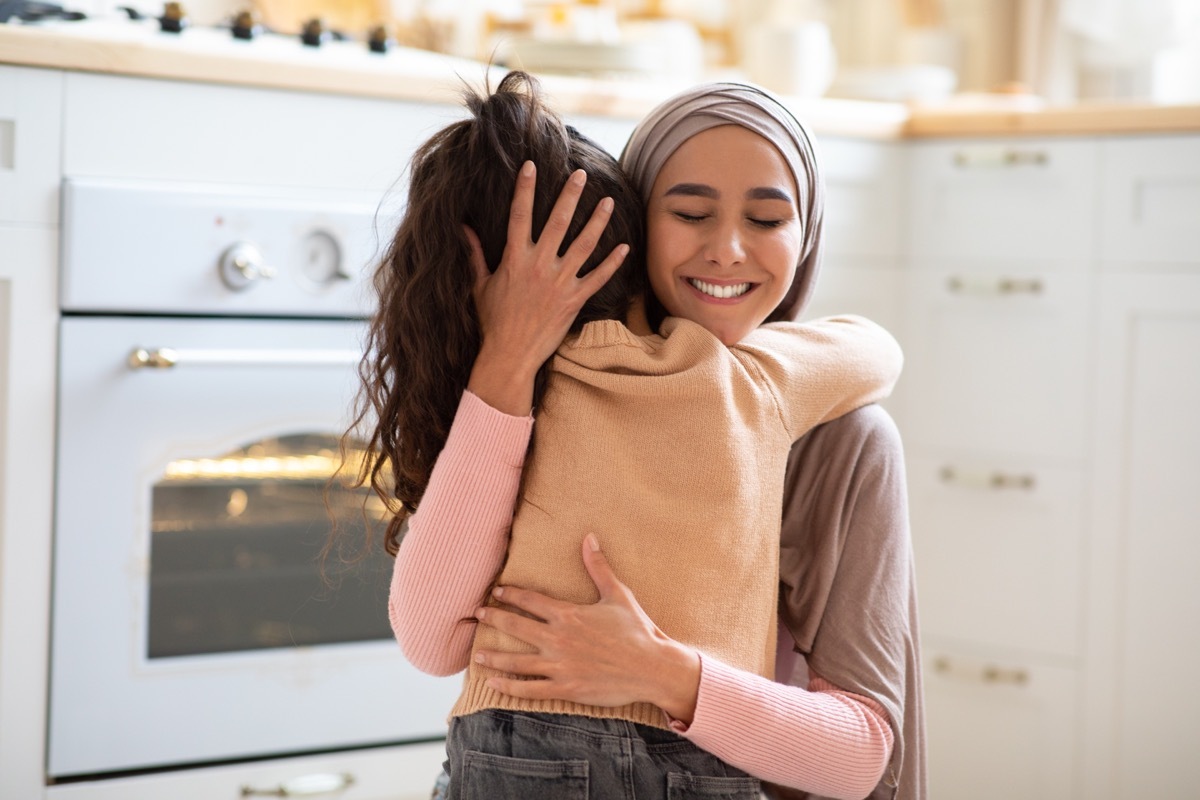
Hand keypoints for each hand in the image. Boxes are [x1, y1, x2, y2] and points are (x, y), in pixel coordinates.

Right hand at [466, 162, 628, 415]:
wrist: (509, 355)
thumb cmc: (493, 322)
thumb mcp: (479, 285)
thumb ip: (475, 254)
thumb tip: (463, 228)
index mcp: (514, 260)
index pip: (519, 215)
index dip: (524, 189)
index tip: (530, 165)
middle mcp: (539, 266)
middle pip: (557, 222)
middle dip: (569, 196)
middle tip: (581, 174)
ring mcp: (560, 283)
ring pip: (584, 245)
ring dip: (597, 221)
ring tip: (607, 201)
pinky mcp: (575, 301)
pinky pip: (598, 278)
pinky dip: (612, 262)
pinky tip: (624, 246)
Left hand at [472, 535, 701, 721]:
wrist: (652, 667)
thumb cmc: (637, 630)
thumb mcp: (618, 594)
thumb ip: (598, 567)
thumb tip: (589, 537)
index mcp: (568, 614)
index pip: (530, 600)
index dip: (511, 594)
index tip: (497, 592)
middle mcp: (558, 639)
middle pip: (516, 627)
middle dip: (495, 619)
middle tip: (479, 615)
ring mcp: (559, 665)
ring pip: (517, 661)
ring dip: (494, 656)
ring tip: (477, 654)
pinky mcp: (565, 688)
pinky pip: (530, 689)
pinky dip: (508, 687)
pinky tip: (493, 684)